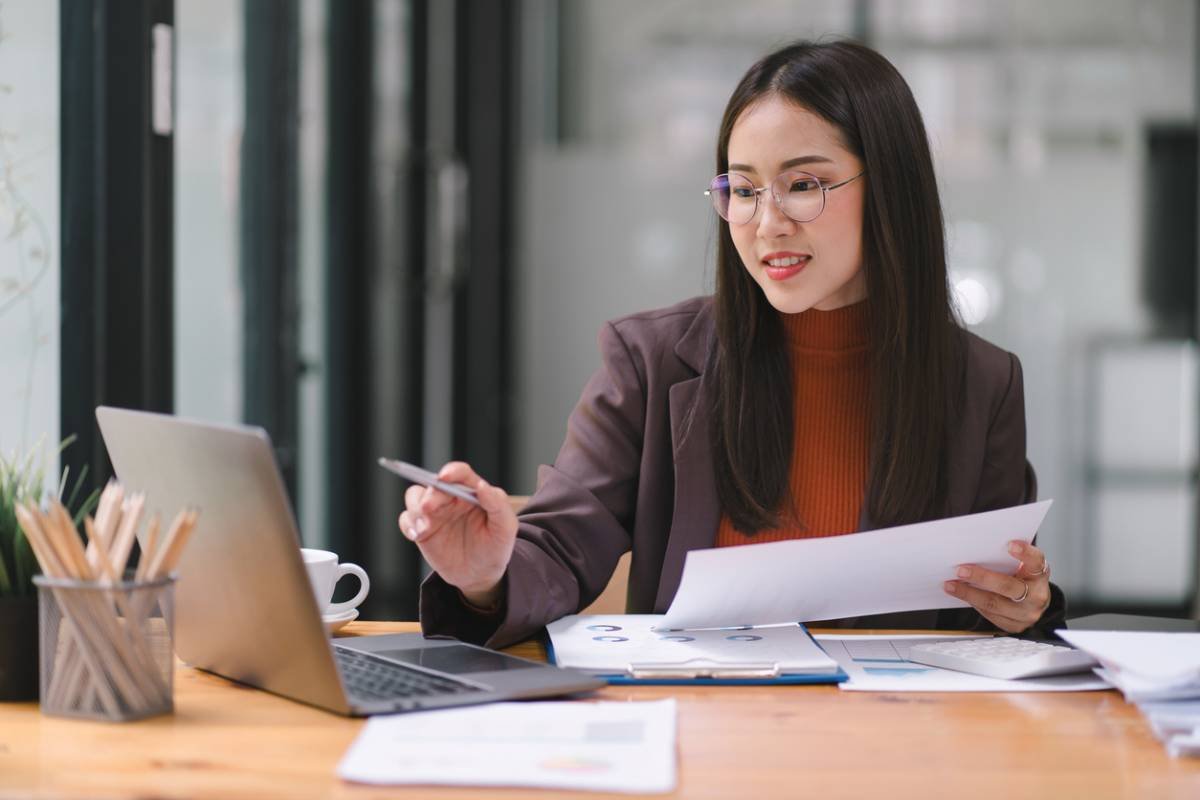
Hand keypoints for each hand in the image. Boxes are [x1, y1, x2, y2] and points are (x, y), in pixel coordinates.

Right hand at [397, 461, 517, 607]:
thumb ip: (498, 504)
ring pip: (415, 497)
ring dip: (415, 508)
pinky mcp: (422, 529)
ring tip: (424, 527)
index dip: (452, 471)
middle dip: (430, 494)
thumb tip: (483, 486)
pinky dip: (408, 524)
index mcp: (471, 492)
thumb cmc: (495, 547)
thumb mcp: (506, 527)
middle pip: (433, 485)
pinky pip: (406, 520)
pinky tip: (417, 534)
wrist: (480, 575)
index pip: (461, 474)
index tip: (445, 477)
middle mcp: (450, 498)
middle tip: (429, 508)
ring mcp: (434, 513)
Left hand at [943, 541, 1050, 633]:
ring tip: (951, 585)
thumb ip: (1007, 558)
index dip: (1025, 553)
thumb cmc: (1024, 577)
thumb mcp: (1023, 565)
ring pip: (994, 604)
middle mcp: (1037, 596)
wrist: (1034, 601)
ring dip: (969, 594)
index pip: (1036, 562)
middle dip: (981, 578)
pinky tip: (961, 595)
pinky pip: (990, 615)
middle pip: (1008, 586)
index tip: (1010, 544)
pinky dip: (973, 603)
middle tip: (961, 570)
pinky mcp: (1015, 625)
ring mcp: (1027, 613)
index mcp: (1039, 575)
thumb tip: (977, 547)